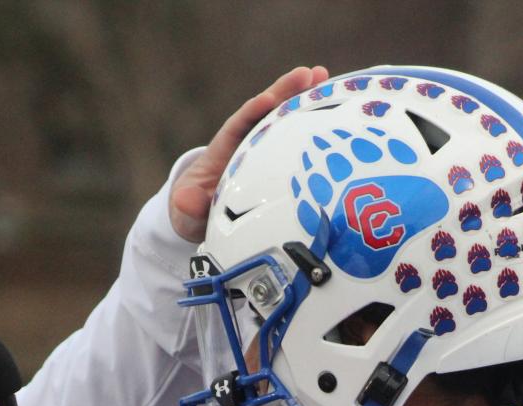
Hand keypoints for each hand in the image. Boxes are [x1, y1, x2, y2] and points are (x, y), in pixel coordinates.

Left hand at [169, 65, 328, 242]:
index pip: (239, 126)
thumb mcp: (189, 211)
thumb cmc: (197, 211)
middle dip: (284, 92)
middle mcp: (247, 142)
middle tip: (307, 73)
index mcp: (225, 150)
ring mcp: (265, 148)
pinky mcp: (279, 159)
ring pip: (285, 118)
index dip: (252, 112)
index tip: (267, 100)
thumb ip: (189, 206)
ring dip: (303, 97)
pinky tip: (337, 109)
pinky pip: (297, 138)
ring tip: (325, 76)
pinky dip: (314, 123)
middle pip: (266, 112)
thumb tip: (184, 201)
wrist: (206, 215)